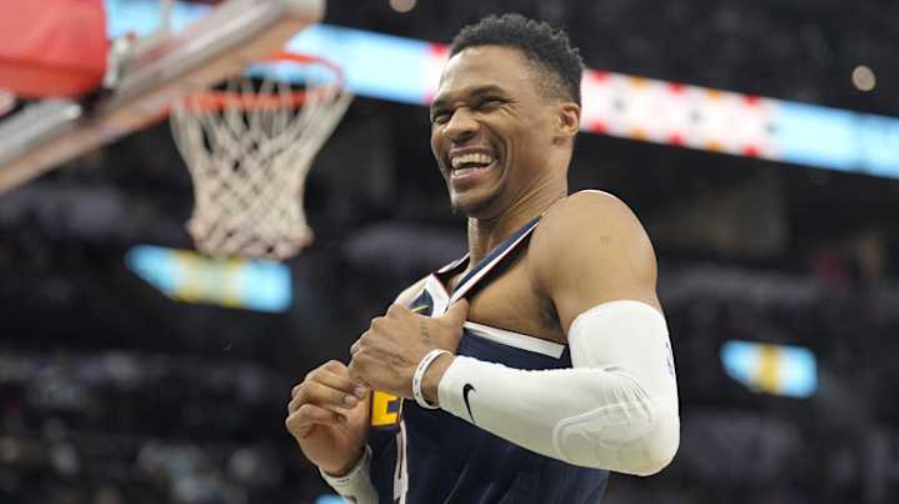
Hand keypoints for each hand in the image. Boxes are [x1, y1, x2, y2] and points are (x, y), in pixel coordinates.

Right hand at [285, 360, 369, 474]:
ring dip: (333, 395)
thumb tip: (371, 373)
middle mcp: (306, 388)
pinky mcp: (294, 423)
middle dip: (342, 385)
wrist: (348, 453)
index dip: (349, 375)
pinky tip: (341, 420)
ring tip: (352, 405)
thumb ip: (364, 386)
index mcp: (322, 379)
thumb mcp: (363, 403)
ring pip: (309, 389)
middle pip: (318, 375)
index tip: (365, 387)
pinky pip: (305, 411)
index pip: (330, 367)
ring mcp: (297, 405)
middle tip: (360, 396)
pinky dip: (326, 414)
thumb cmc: (354, 424)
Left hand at [349, 300, 468, 398]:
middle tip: (398, 364)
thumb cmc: (440, 350)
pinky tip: (377, 383)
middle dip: (383, 350)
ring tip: (389, 374)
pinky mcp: (359, 363)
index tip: (406, 350)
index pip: (389, 325)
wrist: (432, 374)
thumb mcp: (451, 325)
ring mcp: (366, 343)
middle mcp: (377, 324)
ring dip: (372, 363)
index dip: (396, 340)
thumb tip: (464, 299)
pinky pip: (356, 371)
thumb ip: (457, 308)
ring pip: (363, 353)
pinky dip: (363, 378)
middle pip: (374, 339)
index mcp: (396, 313)